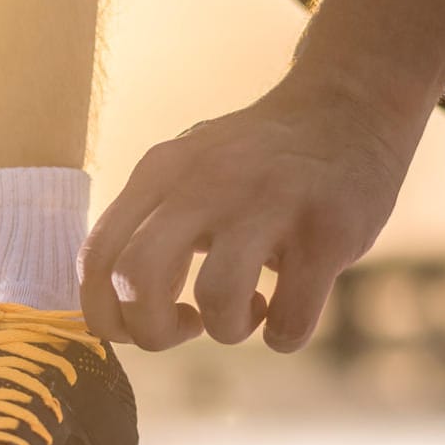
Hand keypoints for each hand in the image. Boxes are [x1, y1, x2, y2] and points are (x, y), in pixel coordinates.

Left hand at [80, 74, 420, 351]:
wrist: (347, 108)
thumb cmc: (257, 163)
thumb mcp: (187, 171)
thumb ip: (147, 225)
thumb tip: (111, 312)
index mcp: (161, 172)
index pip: (97, 258)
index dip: (106, 315)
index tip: (137, 325)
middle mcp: (208, 182)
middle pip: (136, 277)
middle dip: (152, 331)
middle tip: (187, 328)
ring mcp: (270, 203)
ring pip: (216, 298)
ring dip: (227, 330)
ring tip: (247, 312)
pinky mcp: (328, 231)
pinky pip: (291, 317)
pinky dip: (283, 336)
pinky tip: (288, 312)